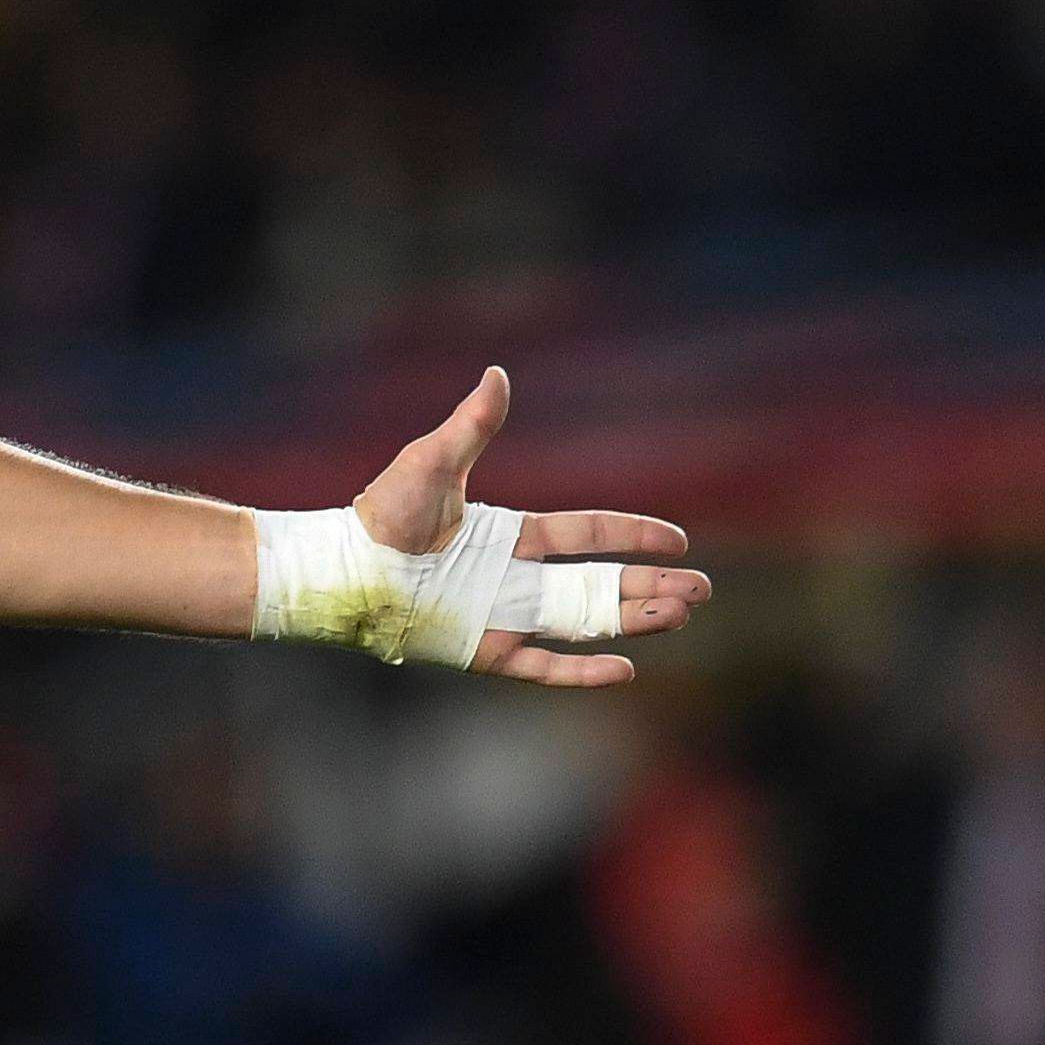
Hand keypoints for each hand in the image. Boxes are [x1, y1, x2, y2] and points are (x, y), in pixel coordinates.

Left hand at [353, 367, 712, 686]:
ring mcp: (501, 616)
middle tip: (702, 592)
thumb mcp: (433, 464)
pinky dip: (580, 669)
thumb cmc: (381, 515)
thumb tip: (496, 374)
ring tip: (679, 615)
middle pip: (597, 584)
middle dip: (651, 586)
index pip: (585, 536)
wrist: (343, 568)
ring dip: (631, 619)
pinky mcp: (483, 650)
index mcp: (510, 537)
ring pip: (582, 622)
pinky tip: (625, 668)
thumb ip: (472, 426)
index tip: (678, 542)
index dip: (632, 536)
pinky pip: (541, 665)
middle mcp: (512, 579)